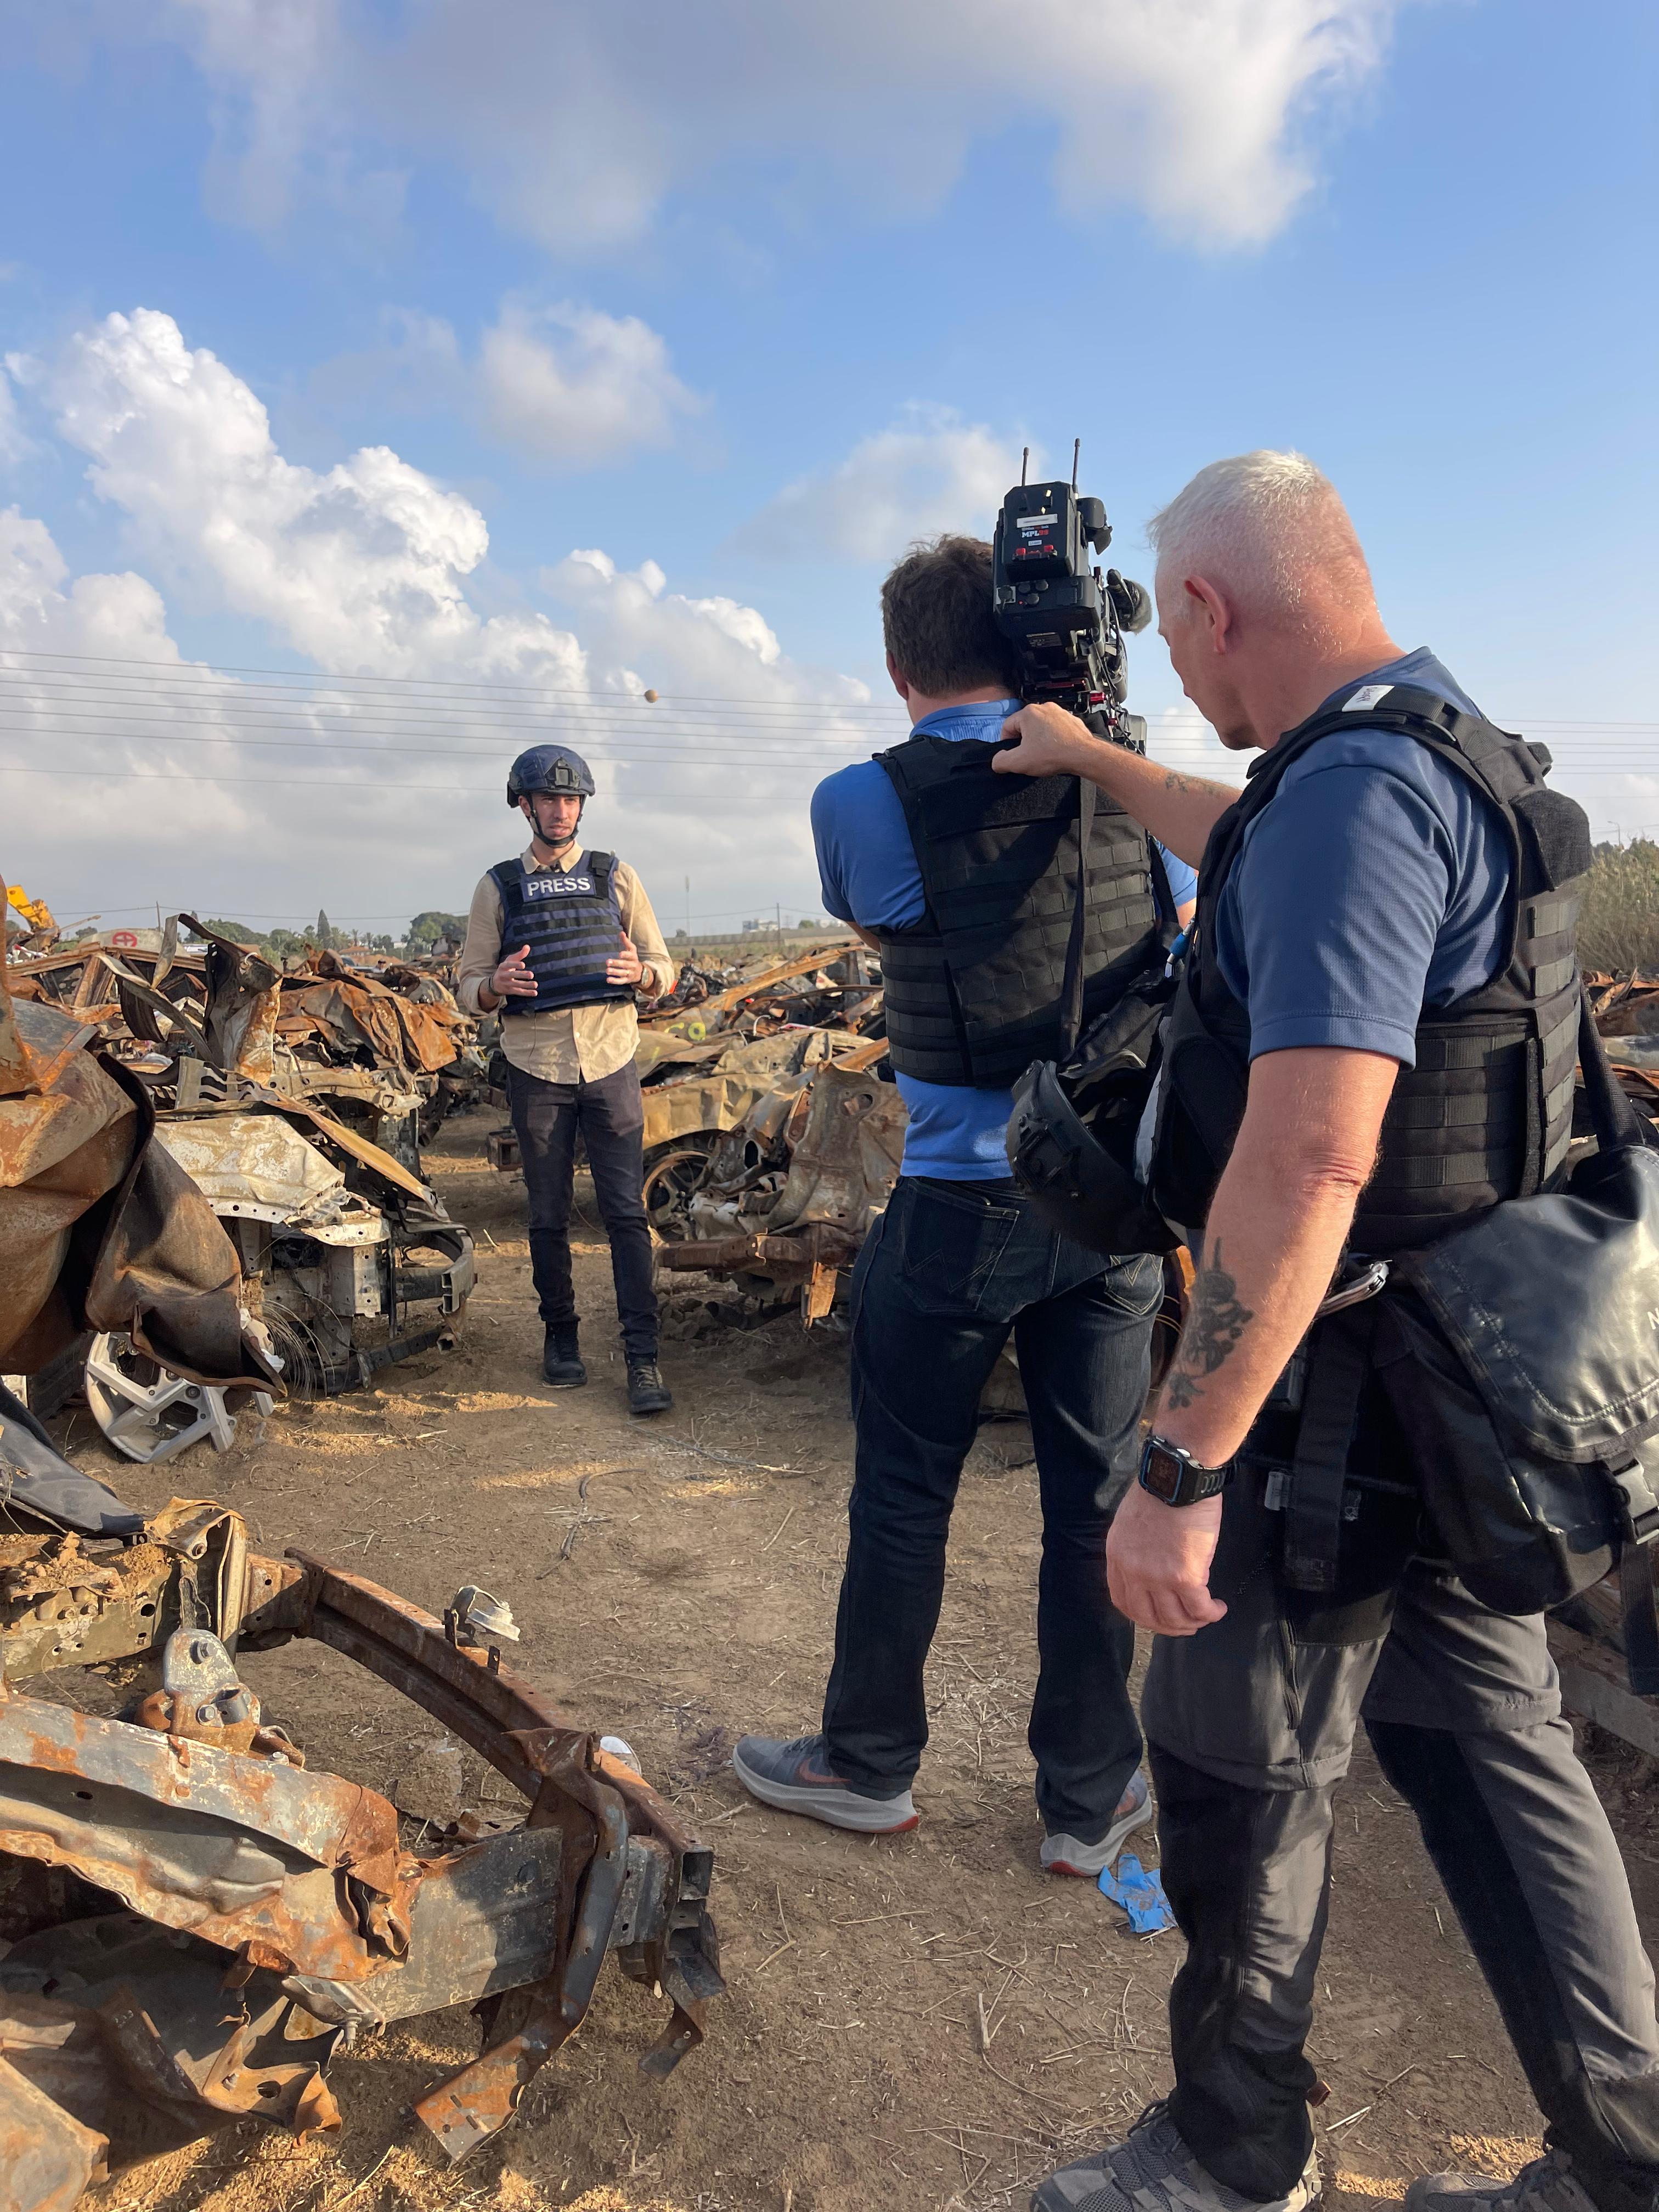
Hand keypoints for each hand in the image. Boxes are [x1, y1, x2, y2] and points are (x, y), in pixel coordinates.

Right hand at [491, 943, 536, 998]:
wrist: (495, 983)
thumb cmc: (506, 969)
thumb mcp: (510, 960)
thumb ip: (519, 954)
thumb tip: (527, 946)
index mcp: (503, 966)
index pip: (508, 965)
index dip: (515, 964)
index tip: (523, 964)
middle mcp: (503, 975)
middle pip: (512, 975)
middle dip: (521, 975)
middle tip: (531, 974)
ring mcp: (506, 984)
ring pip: (516, 985)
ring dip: (526, 985)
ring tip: (535, 984)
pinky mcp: (510, 991)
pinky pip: (519, 992)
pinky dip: (527, 993)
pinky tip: (535, 993)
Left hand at [606, 932, 644, 986]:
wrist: (640, 972)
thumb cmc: (632, 958)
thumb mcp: (631, 949)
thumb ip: (626, 941)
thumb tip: (621, 932)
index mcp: (633, 957)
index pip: (630, 955)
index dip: (626, 955)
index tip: (620, 954)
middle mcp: (632, 965)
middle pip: (625, 964)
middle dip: (617, 963)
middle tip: (607, 962)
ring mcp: (630, 973)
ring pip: (623, 973)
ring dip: (615, 972)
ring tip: (607, 970)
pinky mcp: (627, 980)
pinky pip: (621, 981)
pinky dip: (615, 981)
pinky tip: (608, 979)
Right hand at [992, 700, 1096, 778]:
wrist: (1084, 756)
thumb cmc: (1055, 755)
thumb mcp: (1019, 762)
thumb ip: (1001, 761)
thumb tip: (997, 761)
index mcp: (1028, 713)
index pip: (1007, 727)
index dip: (1007, 744)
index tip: (1013, 755)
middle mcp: (1044, 708)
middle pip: (1024, 727)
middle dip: (1025, 742)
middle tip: (1030, 757)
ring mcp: (1059, 713)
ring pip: (1040, 728)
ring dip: (1039, 741)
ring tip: (1045, 755)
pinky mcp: (1071, 720)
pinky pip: (1055, 730)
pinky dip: (1054, 740)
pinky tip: (1056, 751)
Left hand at [1106, 1483, 1227, 1635]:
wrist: (1177, 1477)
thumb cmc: (1161, 1489)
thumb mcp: (1132, 1521)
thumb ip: (1137, 1547)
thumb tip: (1155, 1564)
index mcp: (1118, 1556)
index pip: (1122, 1600)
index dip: (1142, 1615)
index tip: (1158, 1616)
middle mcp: (1133, 1572)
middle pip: (1146, 1617)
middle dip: (1168, 1627)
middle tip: (1186, 1624)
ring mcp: (1157, 1577)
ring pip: (1174, 1618)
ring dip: (1192, 1623)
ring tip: (1206, 1615)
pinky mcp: (1185, 1577)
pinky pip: (1199, 1609)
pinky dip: (1210, 1614)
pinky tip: (1218, 1608)